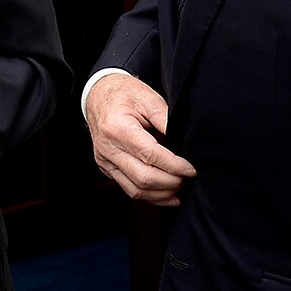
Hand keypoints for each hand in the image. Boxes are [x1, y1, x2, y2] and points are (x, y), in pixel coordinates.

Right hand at [85, 72, 196, 205]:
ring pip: (135, 189)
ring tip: (180, 187)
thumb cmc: (124, 94)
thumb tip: (185, 144)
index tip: (191, 169)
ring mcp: (105, 160)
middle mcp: (108, 147)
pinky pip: (129, 188)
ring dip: (162, 194)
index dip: (174, 166)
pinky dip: (150, 196)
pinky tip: (167, 195)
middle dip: (171, 182)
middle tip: (188, 178)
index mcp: (118, 128)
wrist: (99, 94)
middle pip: (143, 177)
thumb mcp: (149, 98)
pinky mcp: (106, 167)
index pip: (150, 155)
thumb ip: (167, 120)